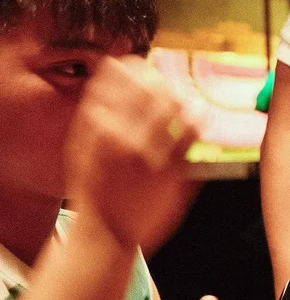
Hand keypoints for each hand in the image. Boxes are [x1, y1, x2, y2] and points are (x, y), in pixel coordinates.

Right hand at [66, 55, 200, 249]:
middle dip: (157, 77)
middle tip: (162, 76)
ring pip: (172, 106)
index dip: (130, 66)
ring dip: (180, 93)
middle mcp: (123, 137)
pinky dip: (197, 117)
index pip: (117, 80)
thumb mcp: (79, 151)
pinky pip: (191, 134)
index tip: (136, 63)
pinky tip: (200, 113)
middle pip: (149, 88)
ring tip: (182, 94)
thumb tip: (107, 81)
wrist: (106, 235)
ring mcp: (149, 154)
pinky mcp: (172, 170)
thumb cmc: (92, 191)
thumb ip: (92, 116)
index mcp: (96, 128)